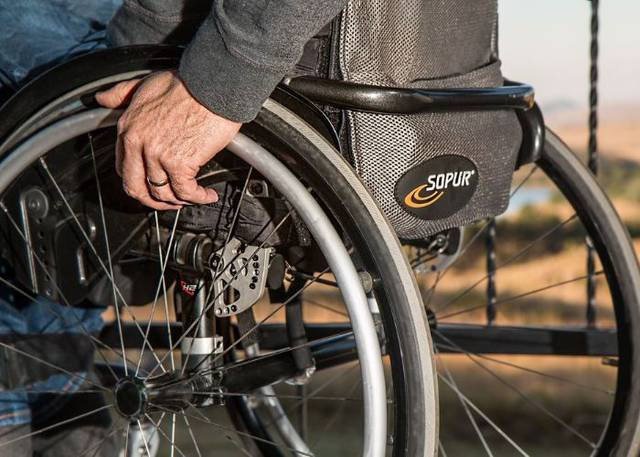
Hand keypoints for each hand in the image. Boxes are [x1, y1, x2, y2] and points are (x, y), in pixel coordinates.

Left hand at [95, 71, 240, 209]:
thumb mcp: (145, 83)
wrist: (213, 85)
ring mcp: (158, 155)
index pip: (124, 168)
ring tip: (194, 197)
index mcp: (128, 128)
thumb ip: (122, 93)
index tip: (153, 183)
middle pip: (137, 188)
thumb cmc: (187, 83)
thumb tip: (102, 98)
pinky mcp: (180, 163)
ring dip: (180, 201)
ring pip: (162, 194)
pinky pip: (186, 192)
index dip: (139, 181)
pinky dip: (198, 198)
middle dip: (153, 201)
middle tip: (170, 202)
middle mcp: (138, 143)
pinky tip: (208, 194)